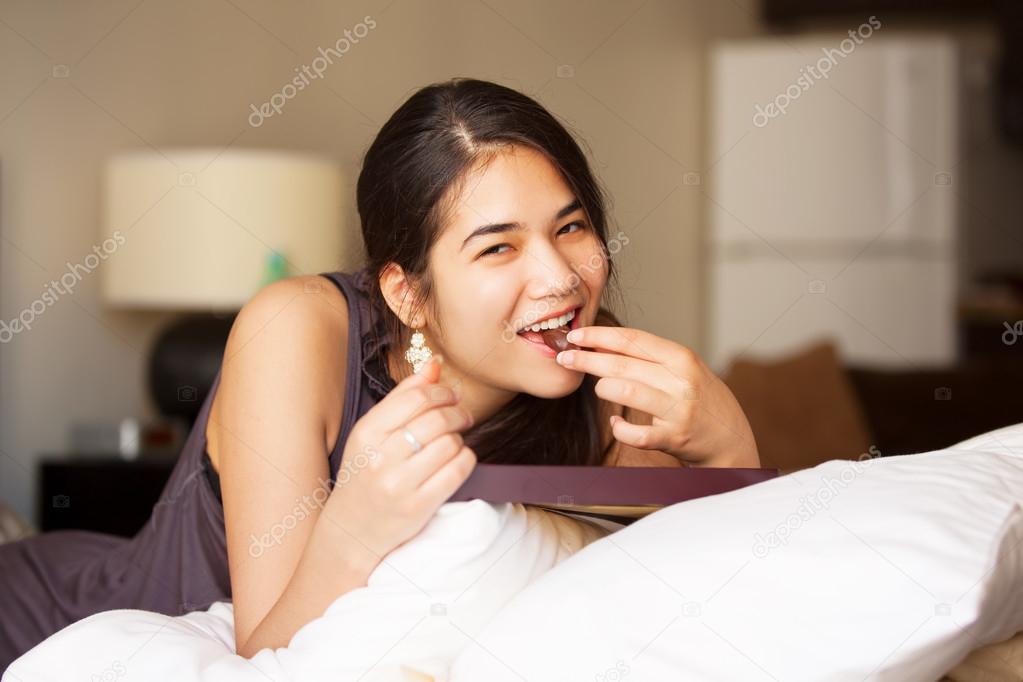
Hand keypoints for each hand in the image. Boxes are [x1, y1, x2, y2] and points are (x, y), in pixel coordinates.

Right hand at [323, 356, 476, 558]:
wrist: (351, 531)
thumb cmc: (365, 474)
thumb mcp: (372, 434)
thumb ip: (403, 397)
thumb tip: (434, 365)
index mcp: (366, 433)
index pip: (416, 397)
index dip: (442, 392)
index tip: (451, 396)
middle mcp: (380, 457)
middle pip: (437, 419)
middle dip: (458, 413)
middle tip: (463, 416)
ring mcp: (398, 484)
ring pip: (450, 443)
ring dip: (459, 439)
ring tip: (452, 443)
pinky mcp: (418, 507)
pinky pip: (458, 470)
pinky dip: (466, 459)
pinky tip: (457, 460)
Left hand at [557, 327, 758, 467]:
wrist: (732, 438)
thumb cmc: (701, 399)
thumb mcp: (684, 369)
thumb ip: (650, 358)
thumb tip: (604, 343)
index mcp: (681, 358)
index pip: (633, 340)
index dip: (600, 336)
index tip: (576, 335)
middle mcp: (681, 381)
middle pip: (623, 364)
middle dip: (588, 359)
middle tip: (565, 358)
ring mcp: (678, 410)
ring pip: (626, 391)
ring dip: (603, 389)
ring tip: (597, 389)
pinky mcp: (675, 437)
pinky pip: (635, 433)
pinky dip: (620, 428)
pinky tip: (617, 423)